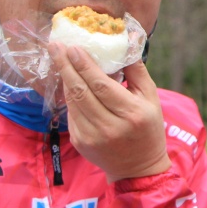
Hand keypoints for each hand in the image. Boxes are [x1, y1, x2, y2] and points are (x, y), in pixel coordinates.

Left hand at [50, 43, 171, 181]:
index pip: (101, 85)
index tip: (73, 47)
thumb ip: (137, 70)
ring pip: (72, 101)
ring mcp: (92, 136)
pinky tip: (69, 81)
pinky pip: (71, 113)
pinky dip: (69, 95)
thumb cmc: (148, 128)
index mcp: (131, 113)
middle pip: (81, 91)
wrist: (138, 168)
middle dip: (66, 66)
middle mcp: (110, 126)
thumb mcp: (151, 98)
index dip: (84, 65)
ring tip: (58, 59)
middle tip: (55, 45)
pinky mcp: (80, 142)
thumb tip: (129, 39)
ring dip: (64, 78)